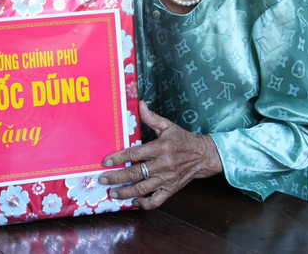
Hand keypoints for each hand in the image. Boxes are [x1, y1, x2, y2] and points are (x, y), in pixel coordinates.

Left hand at [99, 100, 223, 208]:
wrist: (204, 156)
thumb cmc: (183, 140)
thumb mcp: (168, 126)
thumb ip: (151, 117)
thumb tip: (139, 104)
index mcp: (160, 148)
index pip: (135, 153)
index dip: (119, 158)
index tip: (106, 162)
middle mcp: (163, 165)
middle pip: (135, 173)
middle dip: (117, 177)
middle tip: (103, 179)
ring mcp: (167, 179)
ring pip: (143, 189)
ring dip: (125, 192)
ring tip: (112, 193)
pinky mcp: (171, 189)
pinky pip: (156, 201)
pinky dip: (144, 204)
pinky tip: (134, 202)